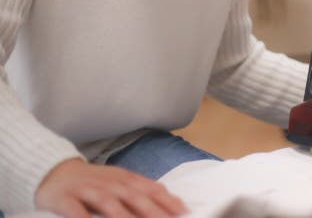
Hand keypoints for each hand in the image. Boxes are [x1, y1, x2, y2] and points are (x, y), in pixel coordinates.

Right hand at [35, 158, 187, 217]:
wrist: (53, 172)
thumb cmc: (93, 183)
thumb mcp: (119, 183)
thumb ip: (142, 193)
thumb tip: (170, 204)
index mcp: (125, 179)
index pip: (151, 189)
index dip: (168, 201)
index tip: (184, 212)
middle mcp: (110, 183)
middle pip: (134, 196)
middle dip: (152, 210)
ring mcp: (88, 189)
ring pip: (108, 203)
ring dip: (123, 216)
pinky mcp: (65, 199)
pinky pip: (76, 212)